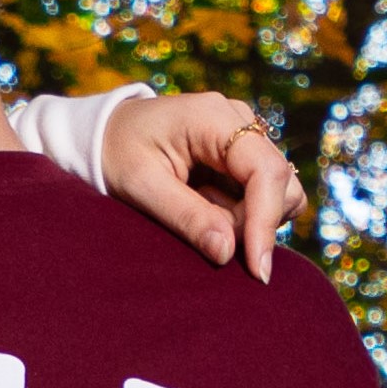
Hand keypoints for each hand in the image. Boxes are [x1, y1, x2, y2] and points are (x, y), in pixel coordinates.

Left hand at [101, 90, 303, 277]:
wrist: (105, 132)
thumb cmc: (116, 153)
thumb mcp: (141, 186)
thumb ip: (185, 217)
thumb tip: (228, 252)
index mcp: (214, 117)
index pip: (265, 171)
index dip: (265, 222)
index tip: (257, 270)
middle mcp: (240, 121)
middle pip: (281, 184)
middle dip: (253, 224)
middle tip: (205, 235)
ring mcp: (246, 136)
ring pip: (280, 192)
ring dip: (248, 220)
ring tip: (200, 214)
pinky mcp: (244, 155)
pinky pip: (263, 194)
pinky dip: (241, 213)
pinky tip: (206, 206)